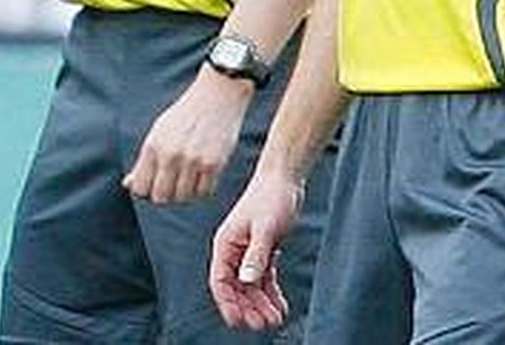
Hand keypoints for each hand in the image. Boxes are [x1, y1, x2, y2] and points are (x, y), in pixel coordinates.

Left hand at [123, 67, 250, 202]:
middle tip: (173, 182)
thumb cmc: (185, 115)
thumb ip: (144, 161)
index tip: (154, 184)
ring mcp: (193, 161)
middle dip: (166, 194)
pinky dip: (202, 188)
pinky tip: (202, 174)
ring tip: (189, 175)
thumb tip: (128, 184)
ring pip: (183, 197)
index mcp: (153, 145)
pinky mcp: (214, 164)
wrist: (217, 96)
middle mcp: (171, 155)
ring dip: (185, 191)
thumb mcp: (159, 132)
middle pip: (161, 197)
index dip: (146, 190)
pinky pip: (204, 193)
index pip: (141, 188)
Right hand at [208, 168, 300, 330]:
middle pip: (235, 288)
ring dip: (260, 304)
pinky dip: (271, 293)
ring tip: (275, 319)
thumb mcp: (265, 228)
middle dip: (248, 309)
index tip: (240, 322)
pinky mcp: (263, 250)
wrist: (284, 179)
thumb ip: (256, 255)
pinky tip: (281, 306)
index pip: (220, 281)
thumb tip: (246, 281)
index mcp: (225, 244)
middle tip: (264, 325)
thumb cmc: (271, 198)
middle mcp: (233, 251)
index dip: (228, 304)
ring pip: (250, 286)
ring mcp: (247, 251)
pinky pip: (263, 278)